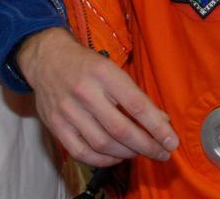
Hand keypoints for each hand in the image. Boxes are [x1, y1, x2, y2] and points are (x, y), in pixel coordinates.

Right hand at [18, 28, 178, 167]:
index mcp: (104, 73)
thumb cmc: (86, 65)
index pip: (137, 106)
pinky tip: (116, 156)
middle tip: (162, 153)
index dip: (157, 127)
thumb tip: (161, 120)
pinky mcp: (55, 126)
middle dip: (147, 146)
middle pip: (121, 129)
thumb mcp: (113, 69)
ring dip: (127, 153)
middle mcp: (85, 93)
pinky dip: (103, 160)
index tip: (172, 141)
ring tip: (141, 152)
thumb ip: (135, 95)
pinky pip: (82, 153)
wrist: (47, 59)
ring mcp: (68, 111)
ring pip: (103, 144)